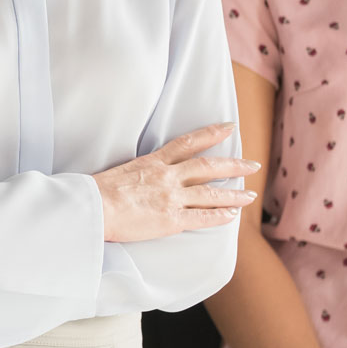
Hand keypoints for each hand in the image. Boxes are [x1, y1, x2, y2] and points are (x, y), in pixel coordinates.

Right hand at [93, 122, 259, 242]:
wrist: (94, 207)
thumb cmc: (99, 190)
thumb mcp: (123, 170)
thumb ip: (142, 171)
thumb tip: (149, 176)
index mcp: (154, 161)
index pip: (188, 142)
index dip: (211, 134)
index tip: (228, 127)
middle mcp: (167, 176)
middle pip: (208, 167)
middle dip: (233, 165)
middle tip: (252, 164)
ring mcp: (171, 197)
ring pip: (211, 194)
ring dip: (234, 194)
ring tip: (250, 195)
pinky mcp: (171, 219)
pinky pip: (202, 217)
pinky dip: (220, 216)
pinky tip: (233, 215)